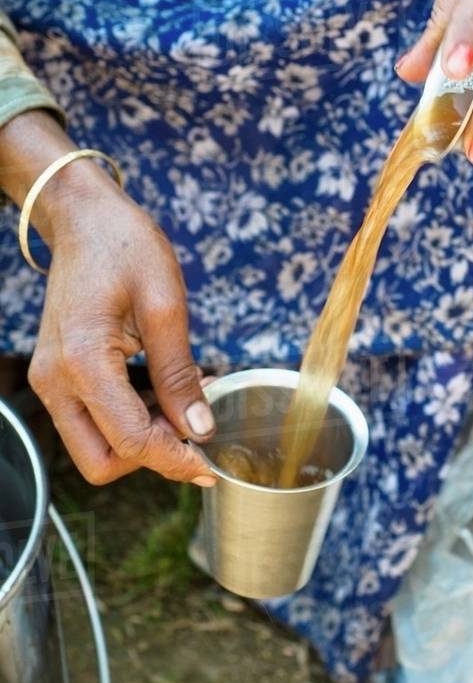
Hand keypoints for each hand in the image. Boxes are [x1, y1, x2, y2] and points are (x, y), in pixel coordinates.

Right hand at [0, 112, 215, 485]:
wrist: (84, 219)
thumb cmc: (125, 247)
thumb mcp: (166, 305)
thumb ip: (180, 373)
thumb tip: (200, 428)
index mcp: (83, 360)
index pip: (130, 440)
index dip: (175, 459)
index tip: (211, 463)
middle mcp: (56, 380)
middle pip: (102, 461)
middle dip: (151, 457)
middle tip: (195, 430)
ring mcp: (50, 380)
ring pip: (94, 448)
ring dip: (140, 439)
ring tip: (185, 404)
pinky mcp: (56, 376)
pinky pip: (90, 421)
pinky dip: (127, 421)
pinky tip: (161, 393)